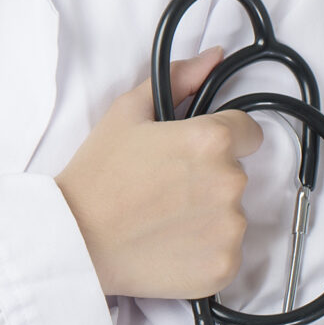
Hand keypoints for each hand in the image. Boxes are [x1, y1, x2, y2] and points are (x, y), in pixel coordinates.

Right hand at [55, 48, 264, 299]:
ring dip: (207, 216)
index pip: (249, 132)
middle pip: (236, 174)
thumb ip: (177, 79)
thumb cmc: (97, 174)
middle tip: (164, 189)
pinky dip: (204, 251)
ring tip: (162, 219)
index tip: (190, 155)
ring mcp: (229, 229)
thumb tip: (214, 57)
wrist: (74, 239)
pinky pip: (226, 252)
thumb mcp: (126, 113)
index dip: (221, 139)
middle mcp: (229, 182)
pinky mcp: (224, 267)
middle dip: (208, 178)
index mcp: (211, 140)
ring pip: (232, 214)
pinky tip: (168, 245)